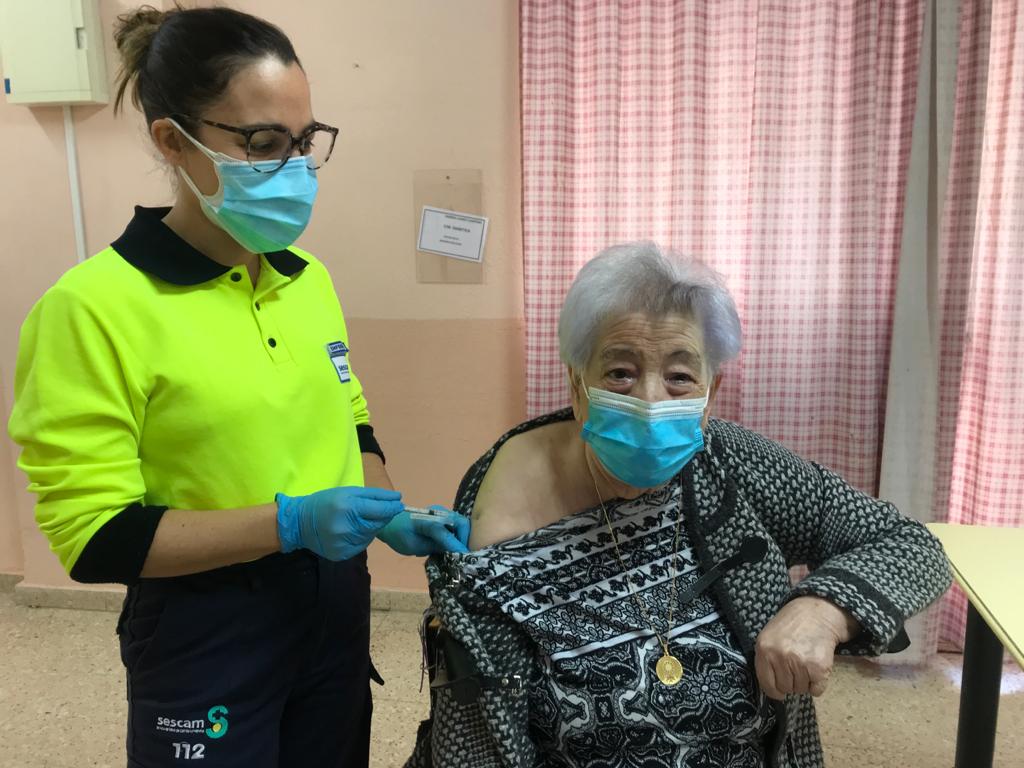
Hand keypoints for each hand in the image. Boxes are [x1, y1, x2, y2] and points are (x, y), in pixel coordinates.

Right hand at [275, 486, 403, 560]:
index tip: (400, 504)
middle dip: (383, 517)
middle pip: (376, 525)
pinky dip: (362, 537)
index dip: (392, 508)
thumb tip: (397, 498)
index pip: (379, 511)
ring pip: (370, 536)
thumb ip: (373, 495)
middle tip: (383, 511)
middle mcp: (346, 528)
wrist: (299, 522)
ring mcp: (343, 543)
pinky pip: (361, 545)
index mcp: (348, 508)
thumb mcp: (348, 492)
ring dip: (371, 527)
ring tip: (360, 519)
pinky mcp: (341, 554)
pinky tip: (353, 530)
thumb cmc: (325, 502)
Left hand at [378, 506, 470, 555]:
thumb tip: (452, 552)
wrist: (390, 522)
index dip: (456, 546)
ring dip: (462, 538)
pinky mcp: (443, 516)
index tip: (465, 557)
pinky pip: (456, 525)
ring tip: (458, 552)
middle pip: (462, 523)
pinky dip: (458, 536)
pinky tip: (452, 547)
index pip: (446, 534)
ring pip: (461, 524)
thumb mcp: (413, 546)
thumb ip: (433, 547)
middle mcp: (438, 513)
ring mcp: (442, 513)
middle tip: (462, 555)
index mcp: (427, 520)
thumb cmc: (399, 535)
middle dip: (465, 540)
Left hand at [754, 596, 858, 699]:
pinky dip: (818, 684)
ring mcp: (799, 662)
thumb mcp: (768, 637)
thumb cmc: (791, 626)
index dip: (774, 690)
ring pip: (801, 690)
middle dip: (792, 682)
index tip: (780, 690)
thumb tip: (771, 688)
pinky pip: (817, 690)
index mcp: (764, 650)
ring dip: (805, 681)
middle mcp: (780, 657)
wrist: (817, 612)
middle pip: (785, 688)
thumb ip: (766, 660)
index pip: (766, 684)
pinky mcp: (818, 667)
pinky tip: (817, 668)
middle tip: (797, 667)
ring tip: (806, 662)